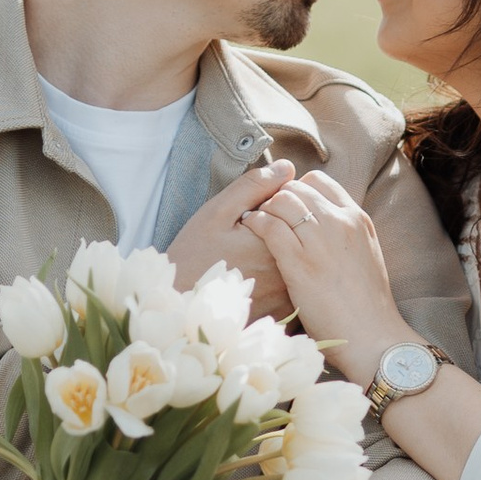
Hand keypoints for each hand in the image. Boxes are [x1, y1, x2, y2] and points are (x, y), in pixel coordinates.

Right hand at [166, 163, 297, 319]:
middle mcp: (287, 270)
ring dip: (284, 252)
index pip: (296, 211)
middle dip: (282, 230)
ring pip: (299, 260)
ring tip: (249, 259)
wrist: (179, 301)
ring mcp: (287, 294)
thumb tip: (288, 168)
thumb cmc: (194, 254)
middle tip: (247, 240)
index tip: (250, 218)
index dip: (275, 207)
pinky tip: (256, 277)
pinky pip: (295, 284)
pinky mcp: (284, 311)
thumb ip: (254, 186)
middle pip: (300, 237)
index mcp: (274, 242)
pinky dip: (282, 276)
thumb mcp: (218, 211)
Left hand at [251, 169, 413, 379]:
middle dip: (276, 196)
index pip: (319, 181)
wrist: (373, 336)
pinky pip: (269, 225)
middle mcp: (339, 222)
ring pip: (281, 201)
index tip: (287, 204)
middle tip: (265, 213)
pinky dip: (255, 222)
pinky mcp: (299, 261)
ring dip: (264, 207)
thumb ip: (347, 233)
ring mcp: (319, 240)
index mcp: (357, 218)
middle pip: (296, 187)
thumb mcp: (367, 254)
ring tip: (255, 221)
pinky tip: (250, 229)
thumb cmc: (367, 305)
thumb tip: (326, 221)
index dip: (297, 188)